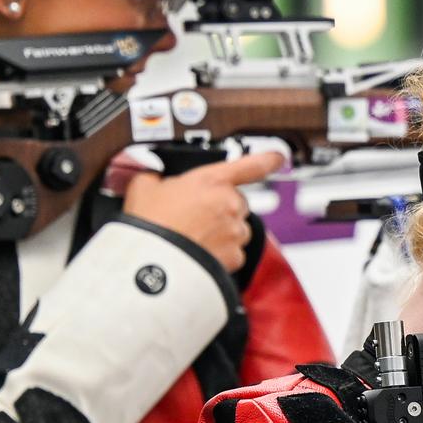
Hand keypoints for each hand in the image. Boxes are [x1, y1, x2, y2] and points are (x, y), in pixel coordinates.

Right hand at [123, 151, 280, 272]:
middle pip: (236, 203)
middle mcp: (230, 203)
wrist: (150, 265)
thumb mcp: (144, 187)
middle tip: (194, 217)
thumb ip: (157, 177)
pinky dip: (220, 254)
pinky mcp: (236, 256)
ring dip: (221, 232)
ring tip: (193, 237)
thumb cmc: (149, 225)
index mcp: (212, 180)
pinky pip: (234, 252)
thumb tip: (157, 180)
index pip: (251, 165)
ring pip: (236, 229)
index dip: (269, 159)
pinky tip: (199, 252)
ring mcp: (235, 231)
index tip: (278, 157)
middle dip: (220, 209)